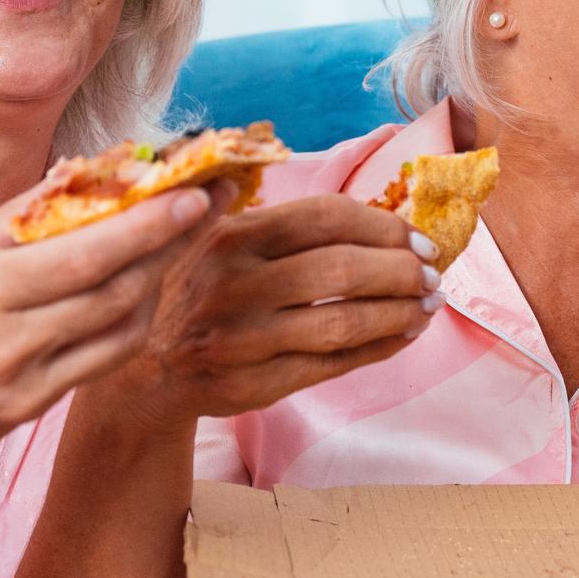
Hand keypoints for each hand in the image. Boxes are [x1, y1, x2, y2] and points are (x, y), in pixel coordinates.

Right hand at [0, 178, 222, 505]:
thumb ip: (8, 224)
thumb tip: (76, 174)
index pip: (85, 255)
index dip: (149, 224)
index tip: (194, 191)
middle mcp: (6, 344)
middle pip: (117, 289)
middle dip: (174, 243)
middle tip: (213, 200)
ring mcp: (24, 385)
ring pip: (120, 329)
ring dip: (160, 280)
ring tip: (184, 237)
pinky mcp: (31, 414)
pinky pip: (99, 361)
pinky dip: (129, 320)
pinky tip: (141, 290)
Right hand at [90, 192, 441, 433]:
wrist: (144, 371)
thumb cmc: (196, 291)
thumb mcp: (210, 238)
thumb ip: (267, 215)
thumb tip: (349, 193)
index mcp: (230, 235)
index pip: (327, 218)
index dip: (385, 227)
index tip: (420, 240)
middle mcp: (233, 284)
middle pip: (342, 271)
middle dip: (402, 272)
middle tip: (434, 276)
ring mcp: (242, 339)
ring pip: (343, 324)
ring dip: (399, 314)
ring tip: (428, 307)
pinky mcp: (253, 384)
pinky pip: (332, 366)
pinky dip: (377, 349)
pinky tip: (401, 336)